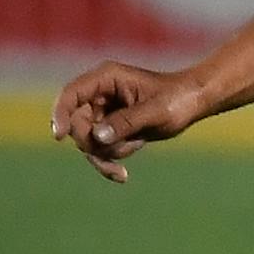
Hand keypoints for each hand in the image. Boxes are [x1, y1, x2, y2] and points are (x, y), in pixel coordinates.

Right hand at [51, 61, 201, 184]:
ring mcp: (103, 112)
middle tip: (120, 150)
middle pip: (76, 123)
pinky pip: (98, 149)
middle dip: (94, 143)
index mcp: (107, 79)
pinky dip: (108, 161)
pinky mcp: (110, 128)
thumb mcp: (155, 112)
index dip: (60, 114)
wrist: (194, 103)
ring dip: (107, 153)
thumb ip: (126, 123)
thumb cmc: (178, 99)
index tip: (59, 136)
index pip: (71, 94)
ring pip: (87, 140)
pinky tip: (122, 175)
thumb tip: (98, 136)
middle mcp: (100, 94)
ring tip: (136, 146)